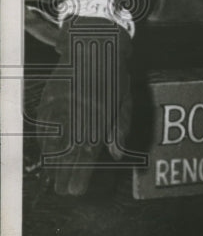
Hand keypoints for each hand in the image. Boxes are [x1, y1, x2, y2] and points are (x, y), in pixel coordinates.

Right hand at [36, 17, 135, 194]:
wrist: (94, 44)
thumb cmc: (115, 76)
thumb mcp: (125, 102)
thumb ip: (119, 130)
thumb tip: (116, 155)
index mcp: (99, 118)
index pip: (85, 155)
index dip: (79, 176)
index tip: (74, 190)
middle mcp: (77, 115)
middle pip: (66, 153)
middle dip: (63, 174)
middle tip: (63, 190)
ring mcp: (60, 106)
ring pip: (52, 140)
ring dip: (53, 160)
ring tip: (55, 176)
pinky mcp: (49, 97)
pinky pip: (44, 124)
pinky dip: (45, 139)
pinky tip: (48, 151)